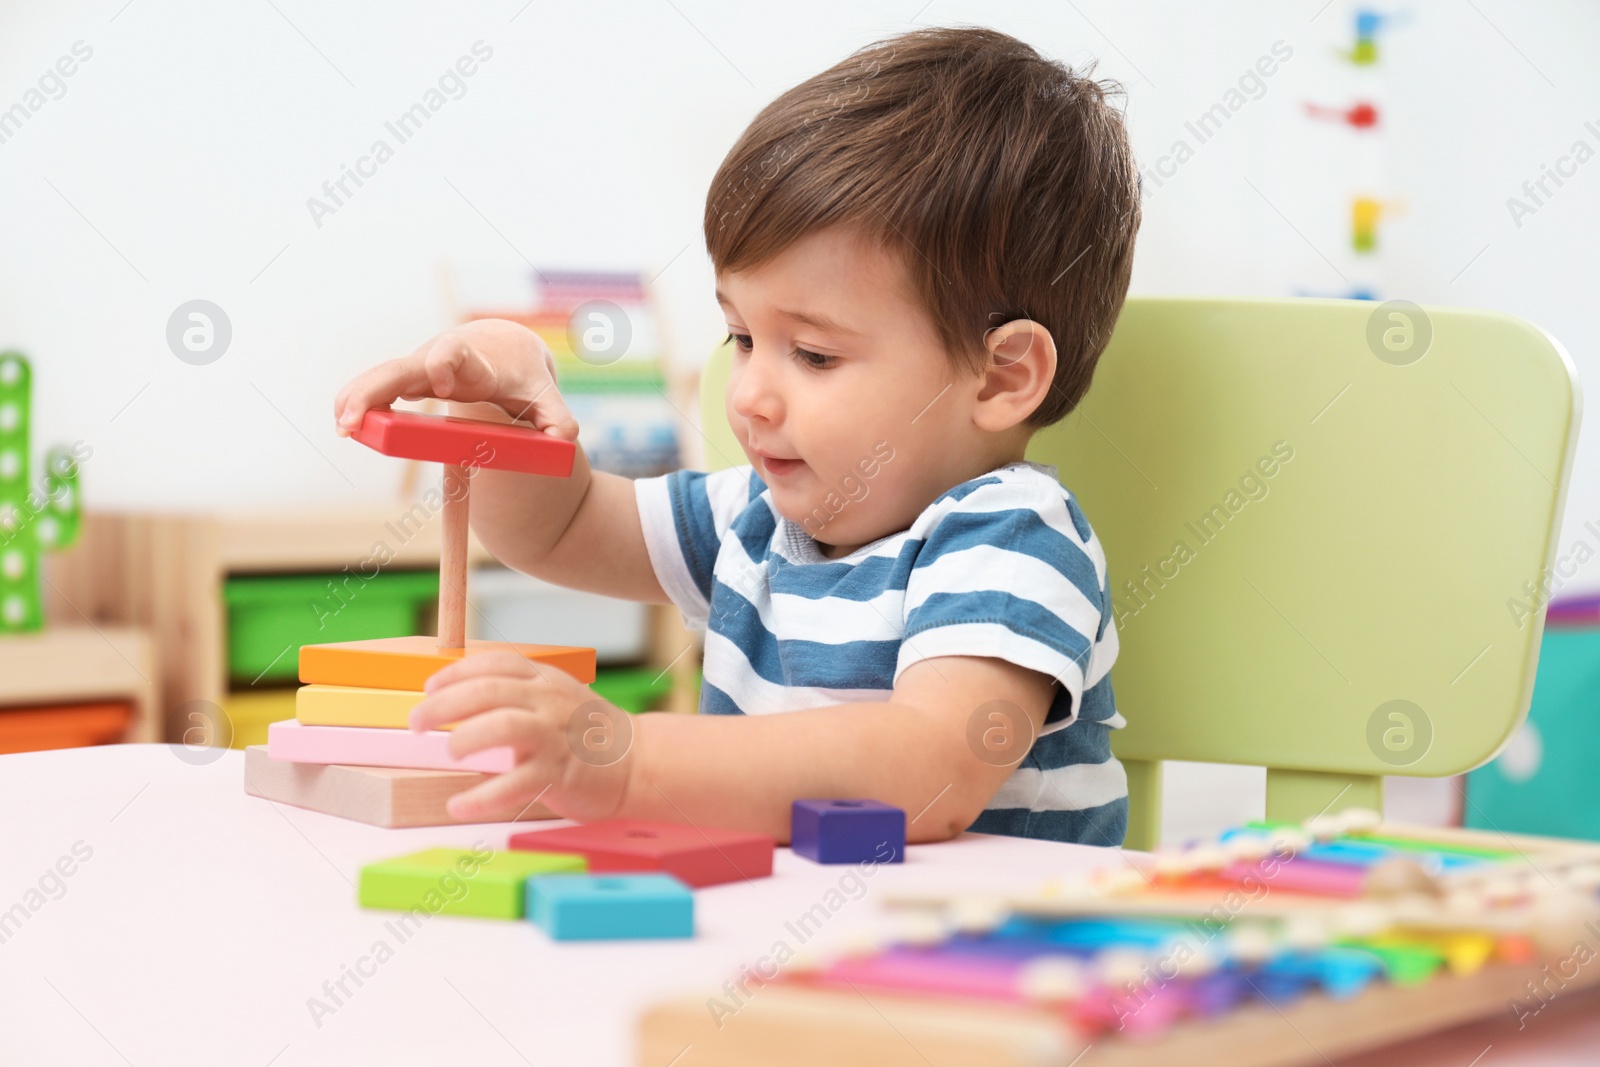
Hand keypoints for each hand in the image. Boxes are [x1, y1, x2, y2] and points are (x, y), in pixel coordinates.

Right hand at [333, 318, 579, 440]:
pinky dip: (357, 403)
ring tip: (341, 428)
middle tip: (354, 421)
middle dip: (375, 391)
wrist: (506, 350)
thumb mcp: (544, 396)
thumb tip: (564, 441)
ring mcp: (419, 371)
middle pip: (401, 369)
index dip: (444, 366)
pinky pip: (376, 388)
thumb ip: (558, 418)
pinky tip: (342, 425)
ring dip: (356, 399)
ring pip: (380, 378)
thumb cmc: (522, 377)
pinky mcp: (408, 382)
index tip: (437, 385)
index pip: (454, 355)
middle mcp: (439, 362)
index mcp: (474, 363)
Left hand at [409, 651, 634, 822]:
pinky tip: (458, 805)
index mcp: (545, 680)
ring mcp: (555, 736)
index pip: (494, 663)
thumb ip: (518, 693)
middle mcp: (549, 702)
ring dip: (464, 739)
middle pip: (488, 690)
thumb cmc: (588, 734)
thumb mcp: (557, 698)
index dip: (455, 672)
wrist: (637, 762)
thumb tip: (460, 698)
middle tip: (418, 723)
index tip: (429, 687)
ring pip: (501, 725)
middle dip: (443, 704)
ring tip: (449, 753)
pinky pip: (514, 784)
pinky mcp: (559, 773)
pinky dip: (480, 796)